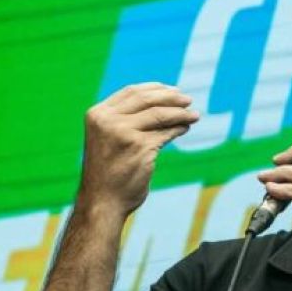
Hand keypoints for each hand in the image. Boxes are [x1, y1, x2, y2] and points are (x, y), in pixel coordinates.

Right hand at [78, 82, 198, 217]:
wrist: (102, 202)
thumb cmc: (107, 171)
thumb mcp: (108, 138)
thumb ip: (124, 119)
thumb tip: (161, 101)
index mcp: (97, 114)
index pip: (130, 91)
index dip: (154, 88)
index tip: (172, 90)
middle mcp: (108, 121)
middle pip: (147, 99)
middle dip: (171, 97)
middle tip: (188, 99)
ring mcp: (123, 133)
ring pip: (160, 114)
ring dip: (181, 113)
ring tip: (194, 115)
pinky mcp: (140, 147)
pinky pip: (166, 133)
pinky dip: (179, 128)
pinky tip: (185, 128)